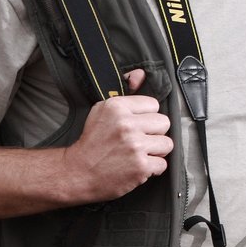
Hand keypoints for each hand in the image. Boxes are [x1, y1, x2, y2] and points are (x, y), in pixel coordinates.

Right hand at [65, 69, 172, 200]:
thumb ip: (125, 92)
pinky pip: (163, 164)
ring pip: (167, 144)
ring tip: (138, 153)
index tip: (135, 125)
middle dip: (154, 133)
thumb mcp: (102, 111)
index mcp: (116, 106)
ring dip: (156, 151)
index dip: (146, 117)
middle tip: (138, 140)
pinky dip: (152, 168)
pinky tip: (137, 166)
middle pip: (164, 123)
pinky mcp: (140, 166)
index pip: (154, 104)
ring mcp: (135, 145)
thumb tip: (140, 74)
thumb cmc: (92, 142)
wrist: (77, 172)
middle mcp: (126, 124)